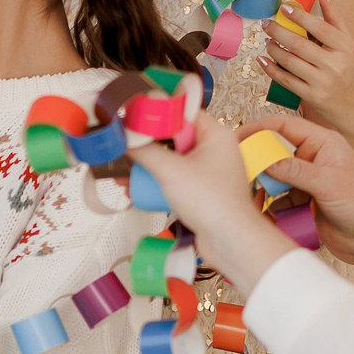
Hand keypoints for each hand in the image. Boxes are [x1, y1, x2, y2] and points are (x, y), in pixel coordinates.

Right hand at [126, 114, 279, 265]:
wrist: (230, 241)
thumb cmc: (211, 202)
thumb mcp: (170, 171)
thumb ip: (144, 151)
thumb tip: (125, 138)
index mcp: (215, 135)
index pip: (182, 113)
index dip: (157, 114)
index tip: (133, 118)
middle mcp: (214, 150)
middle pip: (173, 138)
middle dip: (146, 147)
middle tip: (124, 148)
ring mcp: (208, 172)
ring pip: (171, 161)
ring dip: (147, 168)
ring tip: (123, 175)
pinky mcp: (202, 192)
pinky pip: (175, 180)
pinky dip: (156, 184)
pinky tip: (135, 192)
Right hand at [254, 113, 353, 270]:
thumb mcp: (328, 183)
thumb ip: (294, 171)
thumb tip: (264, 160)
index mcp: (322, 143)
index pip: (283, 126)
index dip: (258, 129)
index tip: (237, 139)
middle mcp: (313, 159)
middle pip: (274, 153)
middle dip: (258, 164)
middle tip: (240, 174)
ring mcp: (308, 182)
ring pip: (274, 180)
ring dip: (263, 190)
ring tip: (253, 200)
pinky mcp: (304, 203)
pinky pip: (279, 201)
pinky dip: (271, 207)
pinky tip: (266, 215)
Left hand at [257, 0, 353, 143]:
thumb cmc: (351, 71)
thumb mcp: (350, 44)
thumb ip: (335, 20)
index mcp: (346, 48)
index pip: (320, 28)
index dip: (300, 16)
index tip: (284, 7)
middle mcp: (335, 65)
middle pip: (300, 44)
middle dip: (278, 31)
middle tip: (267, 23)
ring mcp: (322, 82)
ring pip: (290, 62)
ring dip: (273, 49)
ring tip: (267, 40)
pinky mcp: (311, 97)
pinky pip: (286, 80)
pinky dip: (271, 69)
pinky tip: (263, 60)